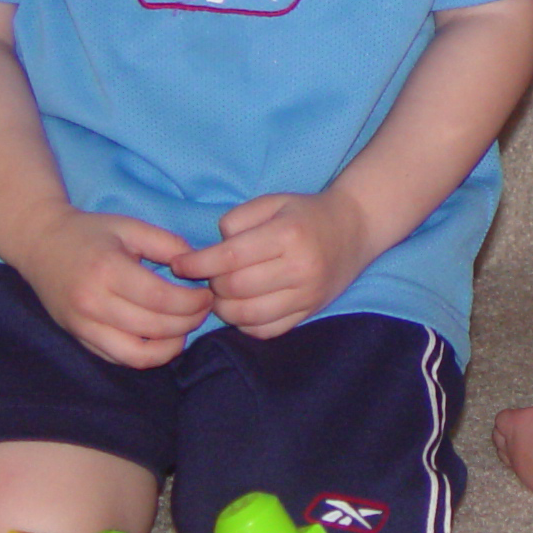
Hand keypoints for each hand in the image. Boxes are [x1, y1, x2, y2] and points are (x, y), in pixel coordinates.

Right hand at [8, 208, 212, 367]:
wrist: (39, 244)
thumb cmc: (89, 232)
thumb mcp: (130, 226)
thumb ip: (168, 244)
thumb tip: (200, 267)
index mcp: (107, 270)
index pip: (161, 299)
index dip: (193, 302)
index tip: (207, 295)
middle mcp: (92, 303)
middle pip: (154, 327)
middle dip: (189, 322)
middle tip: (203, 310)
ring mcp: (82, 325)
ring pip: (137, 354)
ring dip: (170, 347)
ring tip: (184, 329)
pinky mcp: (78, 338)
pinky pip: (119, 358)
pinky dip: (146, 355)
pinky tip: (162, 339)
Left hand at [177, 189, 374, 338]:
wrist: (355, 228)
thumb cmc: (305, 213)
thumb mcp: (272, 202)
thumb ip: (237, 220)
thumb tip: (212, 251)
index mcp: (288, 235)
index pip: (230, 257)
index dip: (197, 263)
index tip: (178, 264)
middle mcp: (301, 268)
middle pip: (236, 288)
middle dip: (212, 284)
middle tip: (208, 275)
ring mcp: (308, 295)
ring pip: (249, 315)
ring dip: (224, 308)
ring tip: (222, 293)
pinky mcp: (310, 312)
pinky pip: (267, 330)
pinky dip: (245, 324)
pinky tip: (241, 308)